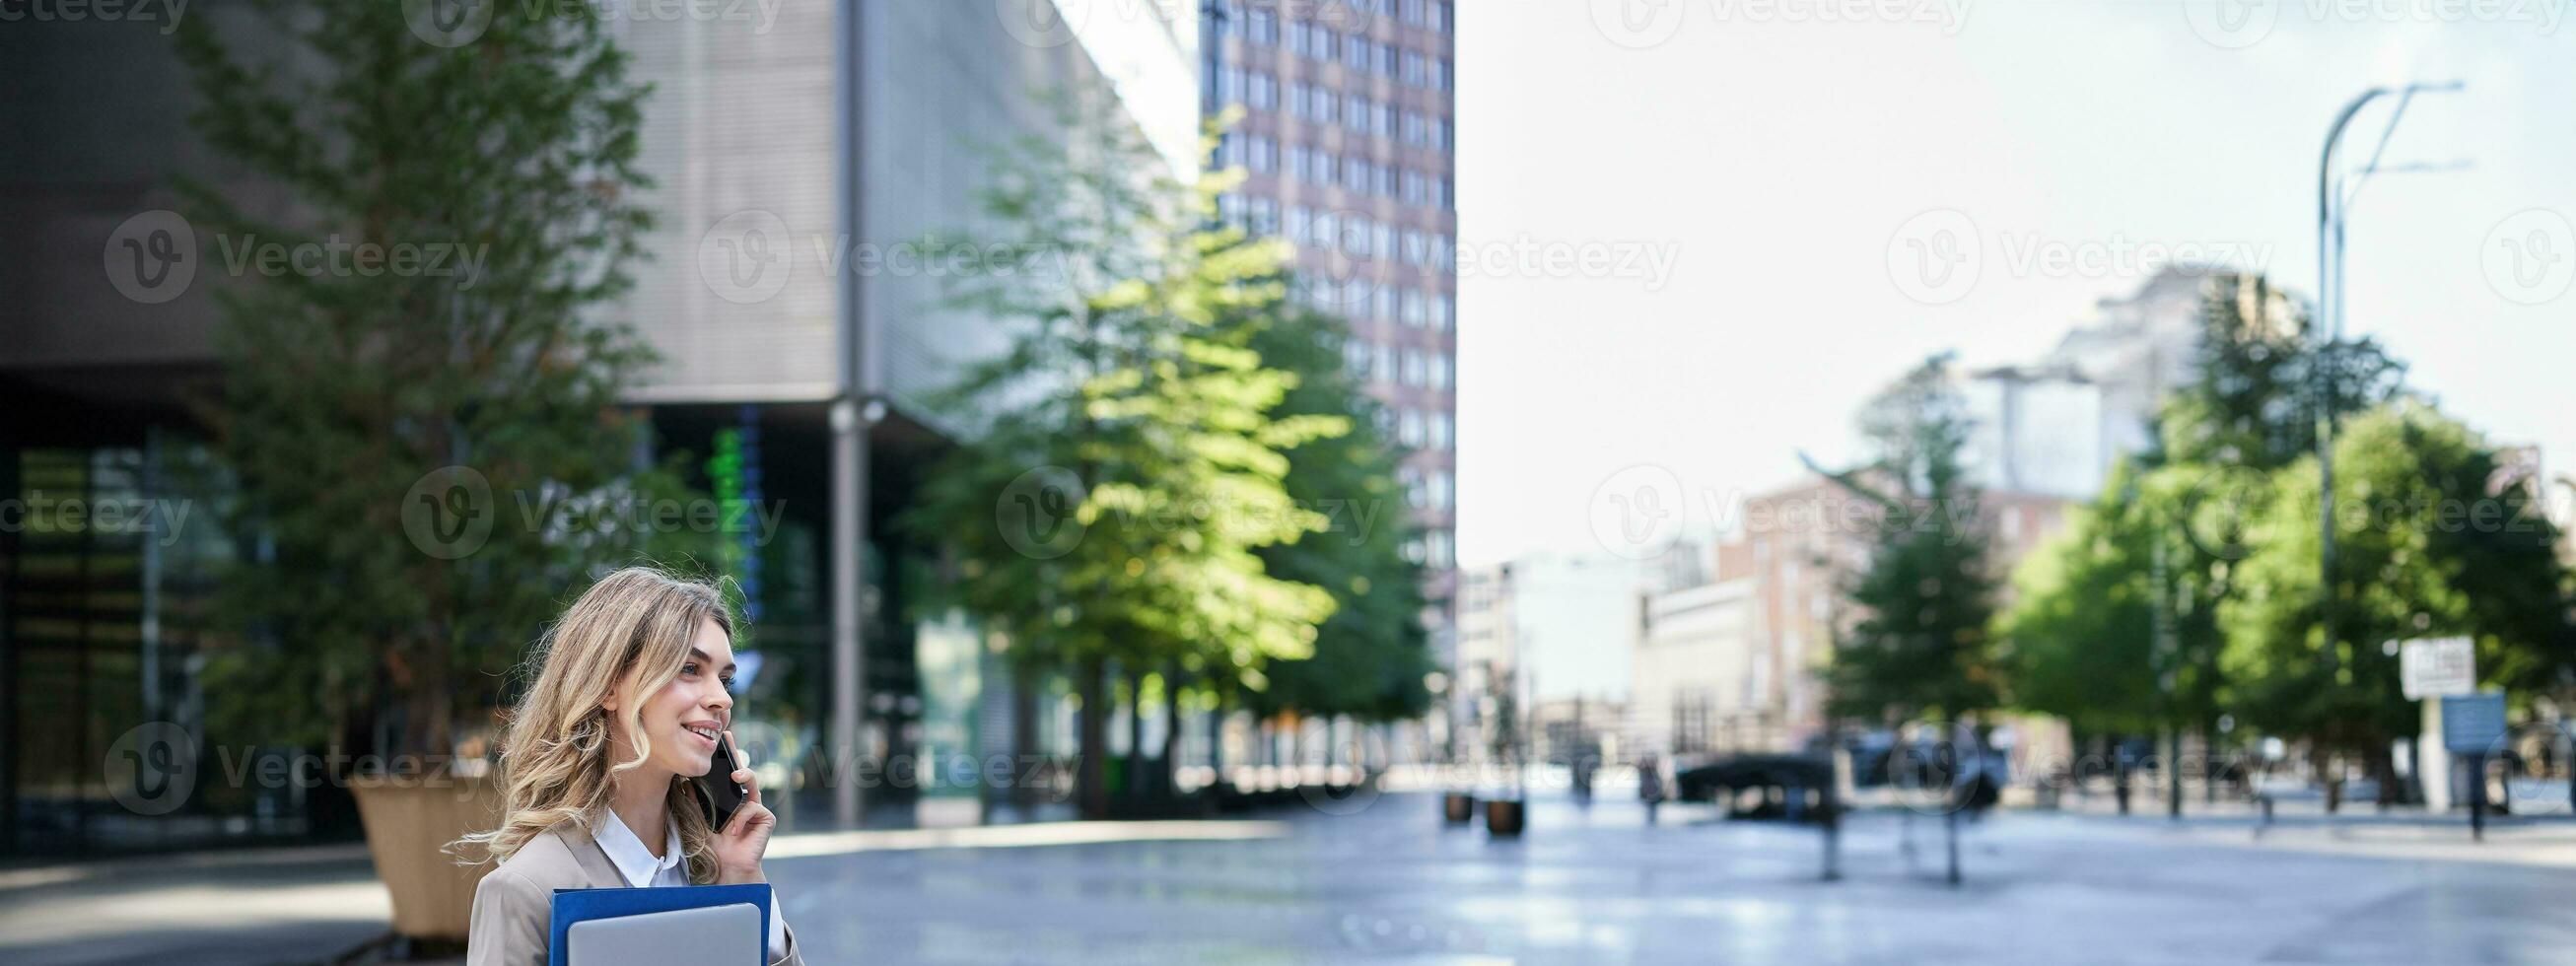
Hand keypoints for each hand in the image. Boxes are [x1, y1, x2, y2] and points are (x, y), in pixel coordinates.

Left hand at [709, 730, 775, 885]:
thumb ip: (695, 803)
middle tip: (729, 739)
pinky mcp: (766, 818)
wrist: (726, 867)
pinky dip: (740, 819)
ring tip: (736, 776)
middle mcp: (744, 801)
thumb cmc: (714, 846)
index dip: (728, 756)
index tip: (723, 737)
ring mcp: (756, 808)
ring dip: (744, 777)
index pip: (728, 774)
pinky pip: (752, 808)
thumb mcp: (699, 822)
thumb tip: (684, 782)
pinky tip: (733, 831)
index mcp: (729, 800)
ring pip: (753, 783)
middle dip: (738, 753)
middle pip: (743, 772)